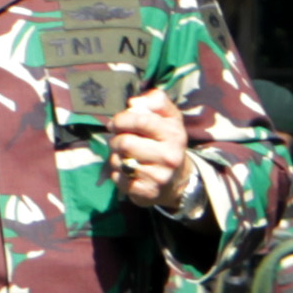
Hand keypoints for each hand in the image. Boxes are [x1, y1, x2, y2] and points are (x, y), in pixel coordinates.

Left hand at [106, 88, 197, 210]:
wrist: (177, 180)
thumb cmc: (167, 143)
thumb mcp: (169, 118)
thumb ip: (156, 101)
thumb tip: (134, 102)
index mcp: (174, 134)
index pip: (140, 121)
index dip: (122, 119)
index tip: (115, 123)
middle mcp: (169, 156)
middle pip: (125, 143)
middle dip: (115, 140)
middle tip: (118, 141)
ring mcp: (158, 176)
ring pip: (118, 161)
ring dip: (114, 157)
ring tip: (124, 156)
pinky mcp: (146, 192)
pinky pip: (117, 178)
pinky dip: (116, 173)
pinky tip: (127, 171)